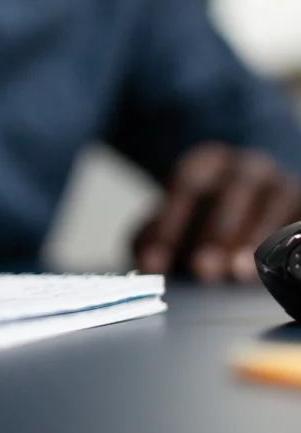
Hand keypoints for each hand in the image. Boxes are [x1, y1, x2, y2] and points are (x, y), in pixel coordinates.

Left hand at [133, 142, 300, 281]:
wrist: (254, 199)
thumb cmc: (206, 215)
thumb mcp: (175, 217)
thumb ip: (154, 237)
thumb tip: (147, 264)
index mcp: (208, 160)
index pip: (186, 185)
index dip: (169, 226)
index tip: (153, 264)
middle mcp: (247, 166)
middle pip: (232, 192)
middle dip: (215, 232)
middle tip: (202, 268)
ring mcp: (279, 184)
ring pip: (270, 206)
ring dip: (253, 240)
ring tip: (238, 272)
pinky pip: (296, 221)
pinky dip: (287, 243)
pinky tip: (274, 269)